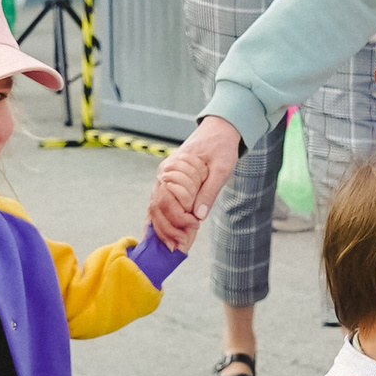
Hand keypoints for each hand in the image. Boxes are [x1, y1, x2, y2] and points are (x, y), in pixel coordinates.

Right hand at [149, 113, 240, 251]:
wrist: (219, 130)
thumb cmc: (221, 147)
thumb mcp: (222, 168)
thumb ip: (209, 191)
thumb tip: (198, 215)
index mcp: (173, 167)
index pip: (168, 199)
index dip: (179, 216)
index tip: (195, 225)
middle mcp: (163, 174)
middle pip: (158, 205)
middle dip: (169, 227)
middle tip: (183, 243)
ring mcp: (163, 179)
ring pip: (154, 208)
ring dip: (163, 228)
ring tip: (174, 245)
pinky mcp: (167, 185)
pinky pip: (158, 206)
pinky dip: (160, 222)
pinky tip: (161, 237)